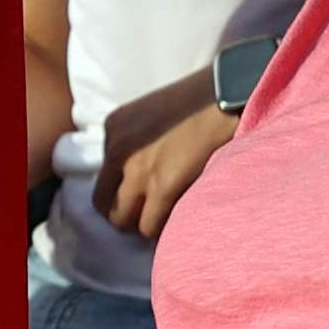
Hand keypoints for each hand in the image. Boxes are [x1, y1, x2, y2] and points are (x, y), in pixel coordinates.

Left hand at [101, 97, 236, 239]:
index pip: (103, 176)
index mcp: (113, 128)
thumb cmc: (198, 103)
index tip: (138, 199)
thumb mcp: (152, 114)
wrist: (225, 96)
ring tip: (162, 224)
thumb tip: (144, 172)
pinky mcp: (162, 185)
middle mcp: (116, 149)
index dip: (120, 193)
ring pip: (123, 220)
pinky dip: (160, 232)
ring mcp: (137, 169)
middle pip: (103, 202)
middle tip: (146, 217)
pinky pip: (150, 225)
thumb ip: (139, 142)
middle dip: (124, 214)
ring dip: (141, 225)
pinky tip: (175, 226)